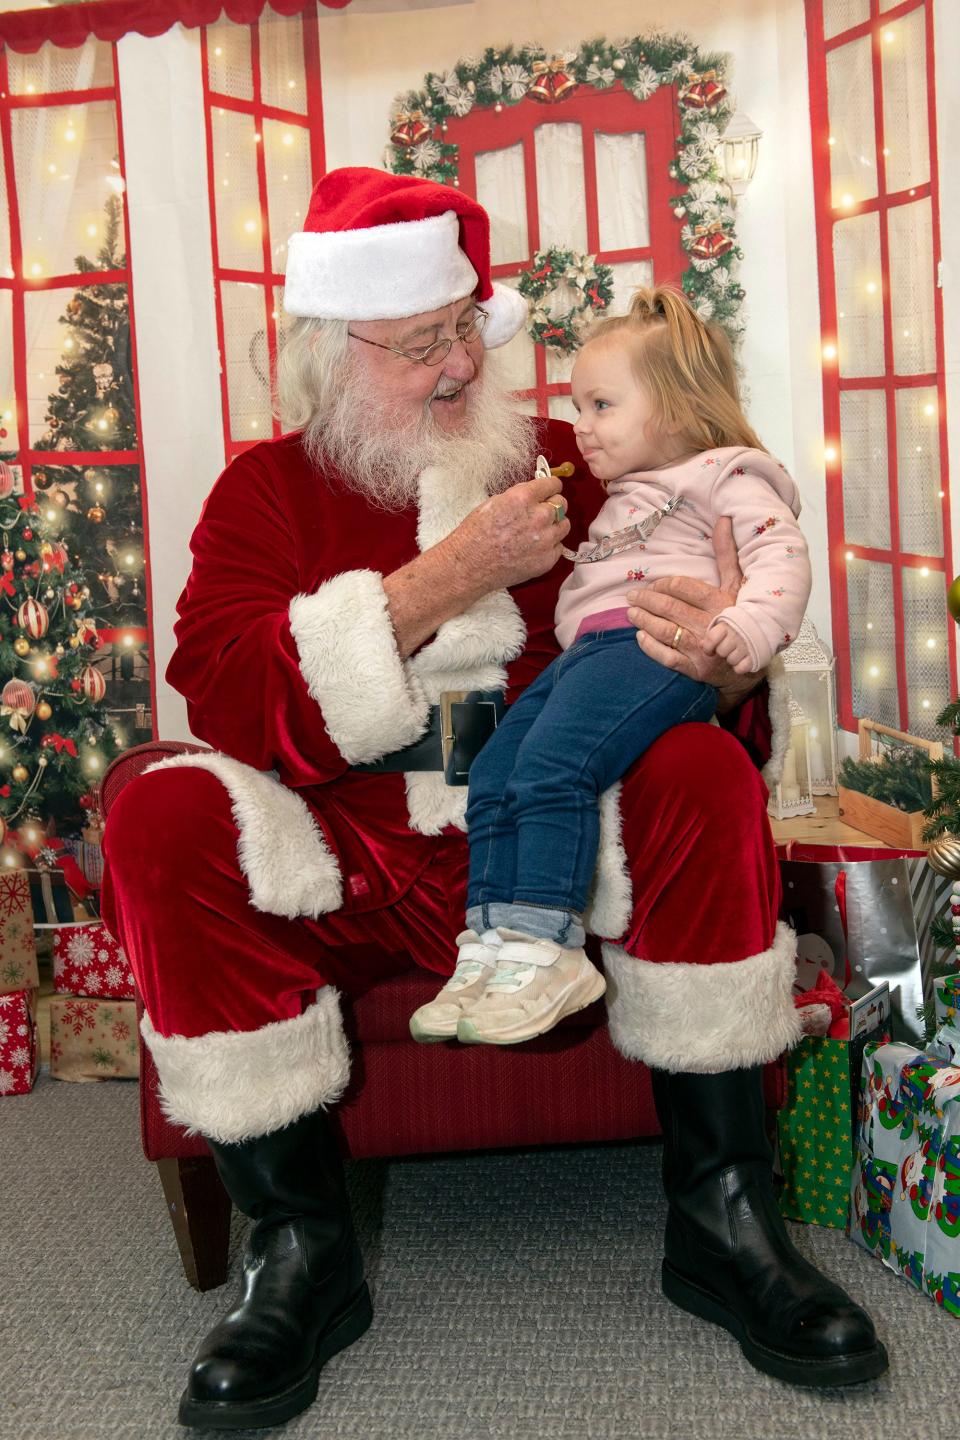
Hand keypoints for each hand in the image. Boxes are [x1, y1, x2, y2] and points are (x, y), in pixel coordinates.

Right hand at [448, 470, 570, 589]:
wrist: (469, 566)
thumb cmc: (475, 534)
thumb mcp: (494, 503)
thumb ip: (519, 496)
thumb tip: (534, 494)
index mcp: (524, 498)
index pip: (553, 484)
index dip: (551, 486)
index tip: (550, 489)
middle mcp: (539, 517)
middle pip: (562, 503)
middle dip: (553, 505)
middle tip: (542, 511)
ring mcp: (545, 540)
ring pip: (564, 525)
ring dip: (554, 525)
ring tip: (539, 531)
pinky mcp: (547, 560)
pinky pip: (559, 547)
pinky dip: (550, 546)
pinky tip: (535, 548)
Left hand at [626, 516, 758, 696]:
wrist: (748, 659)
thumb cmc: (738, 615)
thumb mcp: (736, 585)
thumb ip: (726, 553)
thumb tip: (723, 519)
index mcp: (720, 601)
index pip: (681, 587)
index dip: (661, 585)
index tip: (651, 586)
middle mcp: (710, 624)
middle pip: (669, 608)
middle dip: (646, 601)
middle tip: (631, 597)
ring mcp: (702, 648)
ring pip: (665, 630)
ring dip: (643, 620)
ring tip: (631, 613)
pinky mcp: (695, 668)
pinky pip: (667, 657)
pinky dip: (650, 646)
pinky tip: (640, 636)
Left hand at [701, 619, 754, 674]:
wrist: (762, 622)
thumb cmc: (736, 626)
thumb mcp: (722, 625)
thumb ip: (711, 635)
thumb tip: (701, 644)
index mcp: (726, 625)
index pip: (711, 639)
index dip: (708, 647)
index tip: (711, 649)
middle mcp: (737, 635)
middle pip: (721, 651)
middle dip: (722, 652)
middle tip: (728, 648)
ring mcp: (747, 645)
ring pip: (731, 660)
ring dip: (732, 658)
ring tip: (737, 652)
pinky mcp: (755, 656)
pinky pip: (741, 668)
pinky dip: (740, 667)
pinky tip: (743, 660)